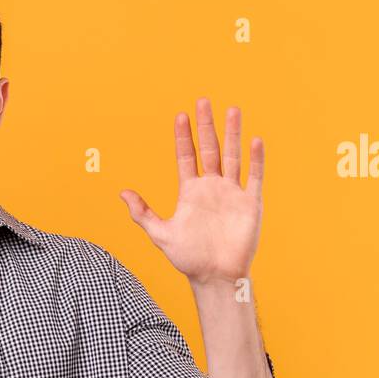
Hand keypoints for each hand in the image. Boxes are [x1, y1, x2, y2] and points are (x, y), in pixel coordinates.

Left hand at [120, 97, 264, 286]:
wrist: (215, 277)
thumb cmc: (188, 258)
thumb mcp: (160, 234)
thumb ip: (142, 213)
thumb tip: (122, 193)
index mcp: (190, 192)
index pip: (186, 156)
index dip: (183, 136)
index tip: (180, 115)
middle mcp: (212, 187)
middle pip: (210, 149)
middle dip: (206, 125)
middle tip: (203, 101)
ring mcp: (232, 193)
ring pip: (233, 156)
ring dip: (232, 134)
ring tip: (232, 110)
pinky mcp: (250, 203)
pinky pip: (254, 177)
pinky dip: (256, 159)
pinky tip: (255, 141)